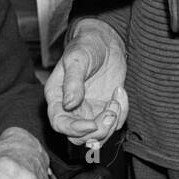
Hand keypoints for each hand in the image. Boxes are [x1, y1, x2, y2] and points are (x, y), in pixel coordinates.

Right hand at [45, 19, 127, 144]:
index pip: (59, 123)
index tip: (91, 124)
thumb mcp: (77, 59)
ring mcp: (89, 111)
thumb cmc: (86, 46)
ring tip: (116, 99)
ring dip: (111, 123)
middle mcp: (71, 109)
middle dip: (98, 130)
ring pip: (98, 136)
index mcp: (57, 96)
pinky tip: (119, 92)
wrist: (105, 41)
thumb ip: (73, 81)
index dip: (74, 129)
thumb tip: (68, 104)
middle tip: (111, 112)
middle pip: (79, 137)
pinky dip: (121, 112)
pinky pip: (115, 124)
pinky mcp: (105, 110)